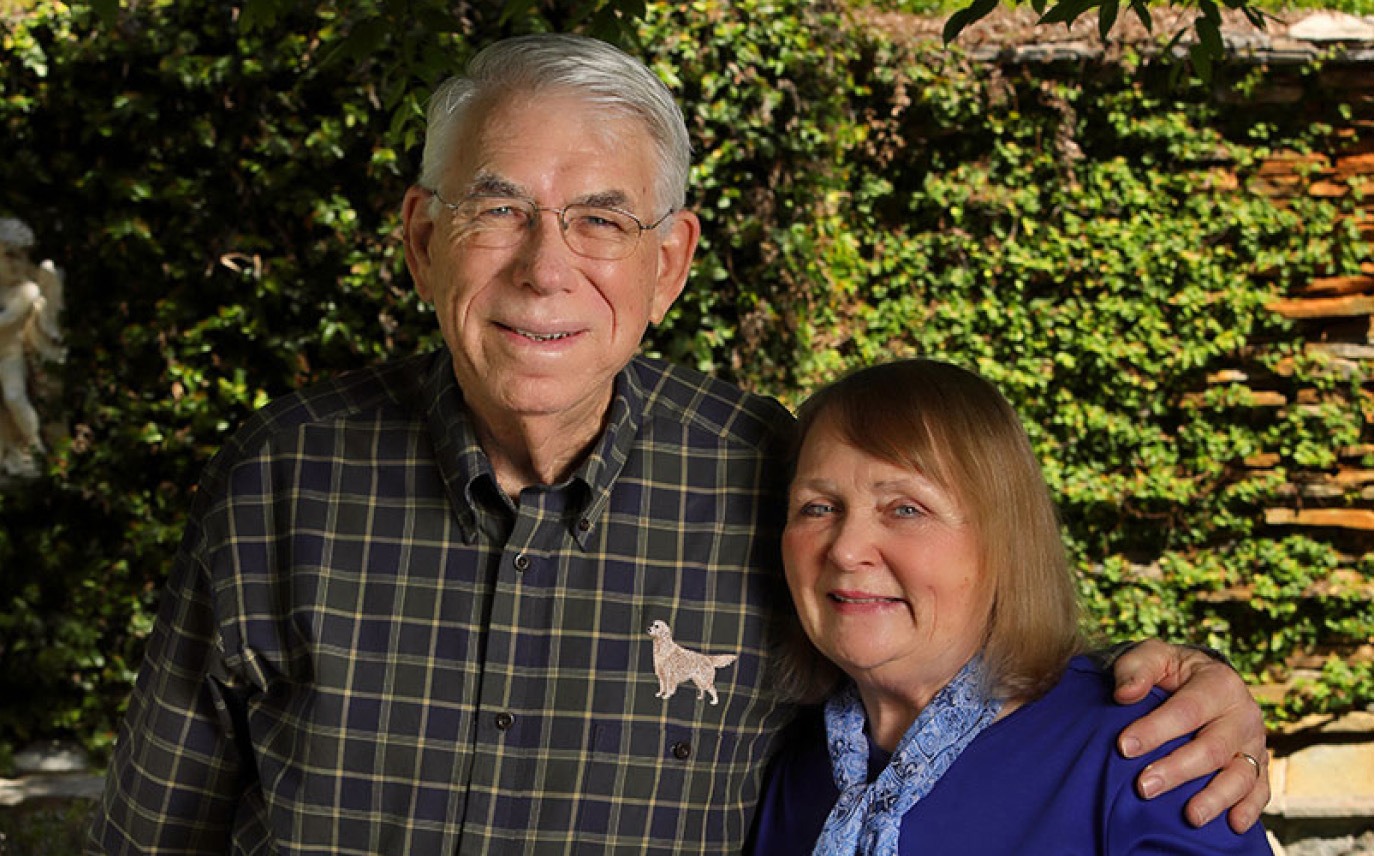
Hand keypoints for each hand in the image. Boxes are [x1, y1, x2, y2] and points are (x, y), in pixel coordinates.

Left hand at [1112, 639, 1268, 832]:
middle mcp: (1243, 714)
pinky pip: (1260, 790)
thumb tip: (1124, 694)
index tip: (1124, 747)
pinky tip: (1234, 825)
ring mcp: (1254, 742)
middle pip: (1212, 748)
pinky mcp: (1259, 764)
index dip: (1155, 730)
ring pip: (1241, 775)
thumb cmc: (1171, 670)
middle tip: (1144, 788)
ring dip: (1216, 798)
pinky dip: (1250, 808)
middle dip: (1178, 770)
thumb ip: (1136, 670)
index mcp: (1220, 683)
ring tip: (1190, 816)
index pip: (1186, 711)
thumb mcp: (1152, 657)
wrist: (1201, 679)